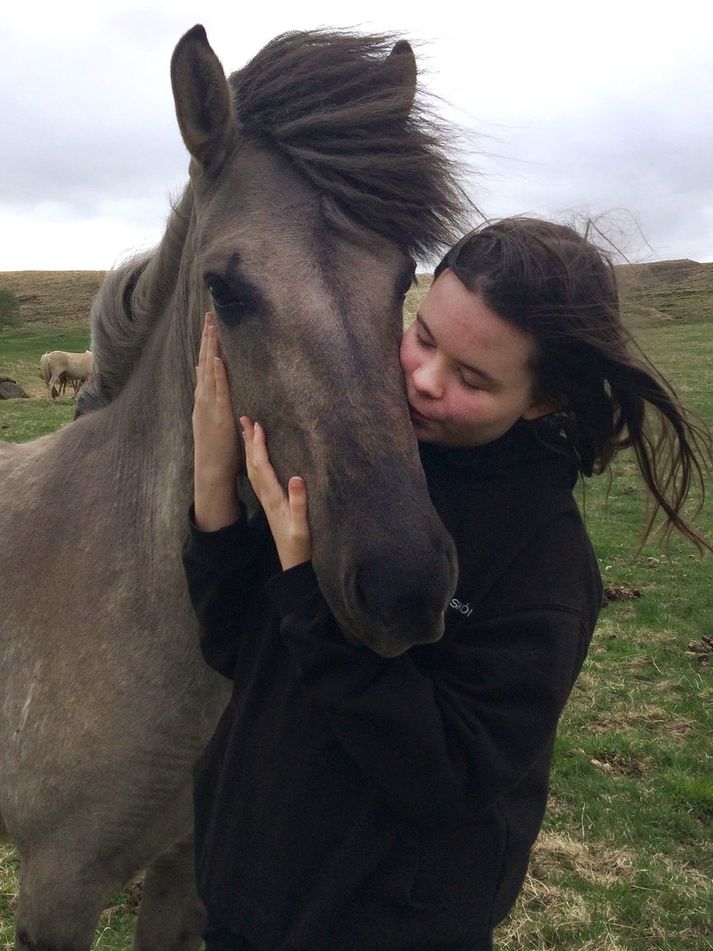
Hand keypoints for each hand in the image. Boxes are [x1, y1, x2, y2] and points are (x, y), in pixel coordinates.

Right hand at [192, 313, 240, 530]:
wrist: (211, 471)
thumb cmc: (218, 451)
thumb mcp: (215, 424)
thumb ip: (218, 407)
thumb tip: (222, 395)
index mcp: (204, 400)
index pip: (204, 367)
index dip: (206, 346)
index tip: (208, 327)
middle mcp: (203, 399)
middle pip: (204, 362)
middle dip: (206, 339)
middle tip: (208, 316)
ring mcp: (209, 405)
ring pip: (208, 370)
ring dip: (210, 348)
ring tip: (211, 326)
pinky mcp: (218, 413)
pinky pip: (217, 389)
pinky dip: (216, 373)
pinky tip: (216, 357)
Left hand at [240, 416, 311, 570]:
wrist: (293, 564)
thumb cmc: (300, 545)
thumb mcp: (302, 526)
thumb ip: (299, 503)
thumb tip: (296, 478)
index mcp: (273, 498)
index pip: (262, 467)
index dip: (259, 446)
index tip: (257, 426)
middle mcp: (266, 497)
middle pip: (253, 464)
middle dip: (249, 441)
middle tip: (244, 418)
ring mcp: (267, 500)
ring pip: (253, 469)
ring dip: (249, 449)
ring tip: (247, 431)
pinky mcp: (270, 503)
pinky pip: (258, 476)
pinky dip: (255, 461)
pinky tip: (256, 456)